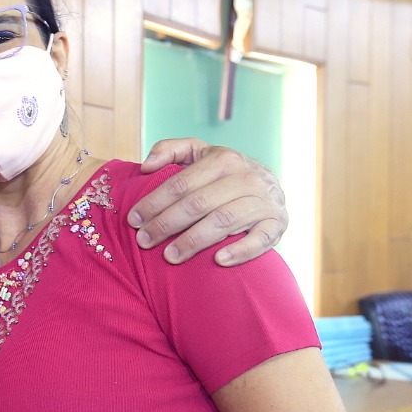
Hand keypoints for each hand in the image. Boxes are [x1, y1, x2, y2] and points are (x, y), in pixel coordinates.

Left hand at [131, 139, 287, 264]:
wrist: (270, 188)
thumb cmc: (223, 175)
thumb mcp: (199, 154)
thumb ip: (171, 150)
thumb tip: (146, 166)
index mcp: (223, 159)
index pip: (181, 184)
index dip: (154, 202)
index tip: (133, 220)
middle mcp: (246, 178)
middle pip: (198, 203)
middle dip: (166, 224)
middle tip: (144, 241)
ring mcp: (264, 201)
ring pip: (223, 221)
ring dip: (193, 241)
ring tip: (169, 256)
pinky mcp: (277, 224)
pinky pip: (260, 239)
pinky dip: (240, 250)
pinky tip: (218, 261)